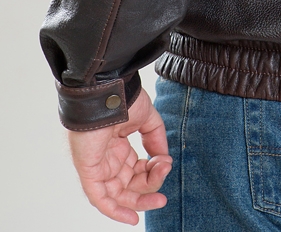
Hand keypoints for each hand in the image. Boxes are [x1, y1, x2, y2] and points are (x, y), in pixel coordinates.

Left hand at [68, 88, 171, 224]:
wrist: (107, 88)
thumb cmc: (123, 97)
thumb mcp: (147, 118)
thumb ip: (156, 138)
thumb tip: (164, 158)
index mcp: (119, 147)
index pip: (138, 170)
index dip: (154, 172)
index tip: (166, 163)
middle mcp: (108, 159)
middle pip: (129, 186)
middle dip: (149, 191)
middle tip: (163, 196)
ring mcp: (98, 166)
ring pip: (118, 195)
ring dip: (140, 200)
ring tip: (159, 199)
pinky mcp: (89, 170)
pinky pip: (100, 198)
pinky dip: (115, 211)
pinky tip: (133, 217)